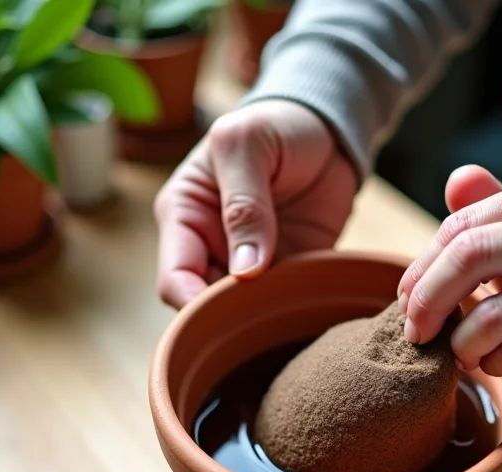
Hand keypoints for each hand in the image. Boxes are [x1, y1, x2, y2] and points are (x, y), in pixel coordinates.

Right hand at [155, 100, 356, 307]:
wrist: (327, 130)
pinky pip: (283, 304)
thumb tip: (245, 271)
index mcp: (184, 217)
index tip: (226, 311)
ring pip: (243, 312)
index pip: (174, 279)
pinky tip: (307, 300)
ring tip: (286, 302)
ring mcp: (251, 264)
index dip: (193, 303)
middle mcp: (212, 247)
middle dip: (228, 316)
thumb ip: (243, 204)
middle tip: (262, 309)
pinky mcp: (288, 271)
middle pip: (205, 305)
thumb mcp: (247, 145)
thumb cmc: (275, 125)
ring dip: (261, 316)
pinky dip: (292, 308)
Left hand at [397, 165, 501, 393]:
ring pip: (494, 316)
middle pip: (472, 258)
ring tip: (455, 351)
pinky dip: (490, 362)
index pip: (462, 227)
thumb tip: (455, 182)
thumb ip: (486, 206)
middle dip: (428, 301)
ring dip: (459, 342)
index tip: (405, 299)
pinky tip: (488, 361)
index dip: (421, 268)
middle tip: (414, 332)